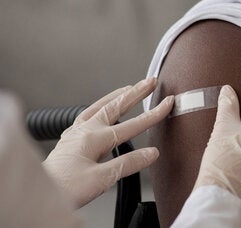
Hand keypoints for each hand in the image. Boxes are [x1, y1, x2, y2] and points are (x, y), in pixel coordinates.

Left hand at [42, 77, 173, 207]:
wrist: (38, 193)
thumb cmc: (64, 190)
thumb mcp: (101, 180)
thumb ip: (127, 164)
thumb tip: (151, 153)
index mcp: (95, 138)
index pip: (132, 124)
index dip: (153, 114)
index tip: (168, 103)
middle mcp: (84, 131)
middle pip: (115, 106)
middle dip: (136, 93)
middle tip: (150, 82)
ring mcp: (75, 134)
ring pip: (99, 107)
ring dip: (116, 97)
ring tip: (128, 88)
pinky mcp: (69, 141)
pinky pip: (87, 116)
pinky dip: (99, 108)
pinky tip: (100, 110)